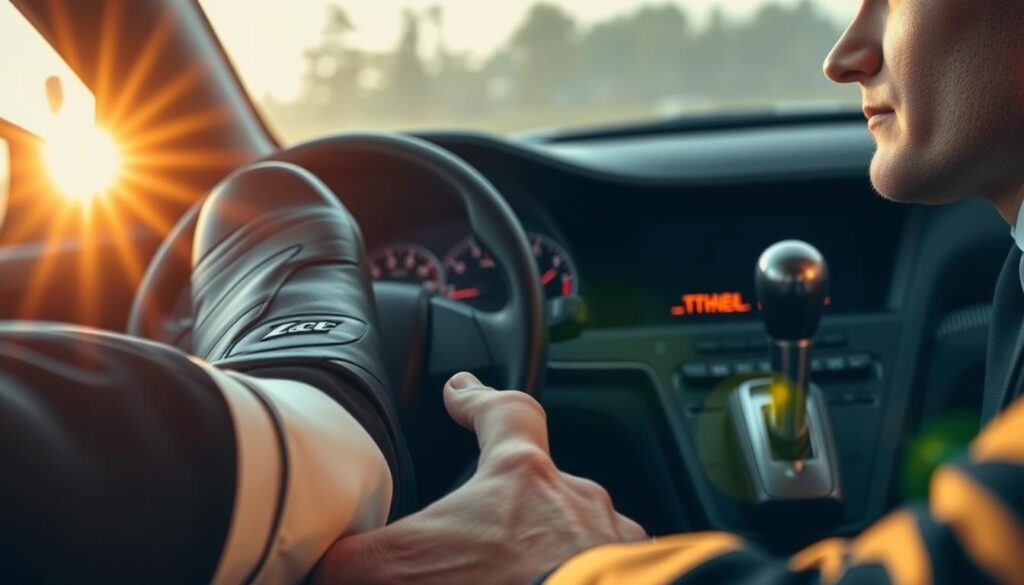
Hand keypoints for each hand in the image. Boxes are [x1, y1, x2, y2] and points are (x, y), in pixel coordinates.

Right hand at [313, 372, 646, 584]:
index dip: (477, 399)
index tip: (462, 390)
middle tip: (486, 530)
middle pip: (543, 480)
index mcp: (521, 476)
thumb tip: (315, 564)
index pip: (503, 410)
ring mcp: (611, 542)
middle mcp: (576, 499)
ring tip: (525, 570)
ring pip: (579, 529)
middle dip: (515, 503)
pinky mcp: (636, 579)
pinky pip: (610, 571)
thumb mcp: (402, 566)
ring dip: (554, 546)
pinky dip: (586, 579)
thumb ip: (352, 558)